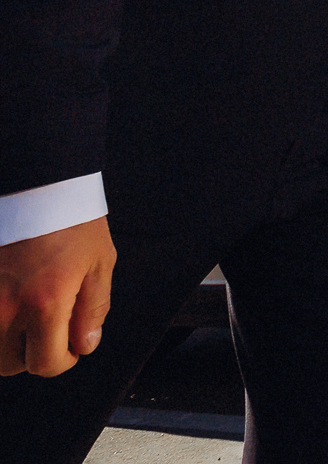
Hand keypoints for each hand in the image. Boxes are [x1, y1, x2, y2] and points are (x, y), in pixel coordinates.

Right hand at [0, 217, 114, 376]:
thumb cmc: (69, 218)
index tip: (70, 346)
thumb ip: (93, 309)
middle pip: (9, 364)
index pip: (45, 363)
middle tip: (48, 331)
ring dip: (7, 343)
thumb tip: (85, 345)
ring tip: (26, 319)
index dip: (63, 360)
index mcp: (44, 302)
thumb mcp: (99, 261)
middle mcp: (5, 306)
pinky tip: (10, 304)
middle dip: (33, 354)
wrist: (35, 183)